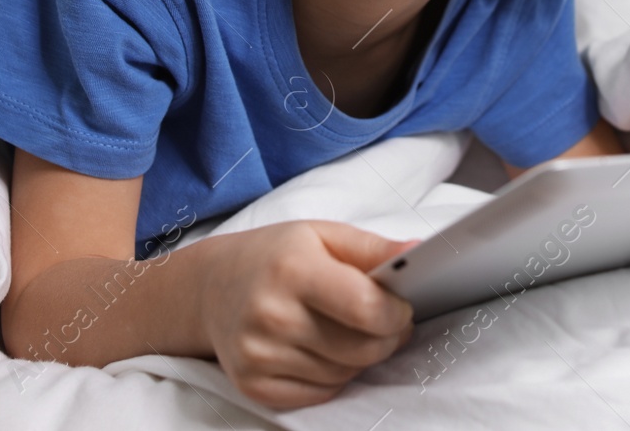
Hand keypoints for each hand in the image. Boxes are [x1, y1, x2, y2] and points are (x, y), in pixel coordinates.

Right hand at [196, 221, 419, 409]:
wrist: (211, 286)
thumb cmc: (274, 256)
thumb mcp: (322, 235)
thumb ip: (372, 247)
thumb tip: (417, 253)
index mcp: (292, 270)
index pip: (366, 308)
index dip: (397, 313)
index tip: (402, 306)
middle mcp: (272, 316)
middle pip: (362, 348)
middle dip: (389, 338)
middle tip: (388, 321)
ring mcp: (259, 355)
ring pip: (346, 373)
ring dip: (362, 357)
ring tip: (351, 330)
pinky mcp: (253, 385)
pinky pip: (321, 393)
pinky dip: (335, 375)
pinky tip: (326, 349)